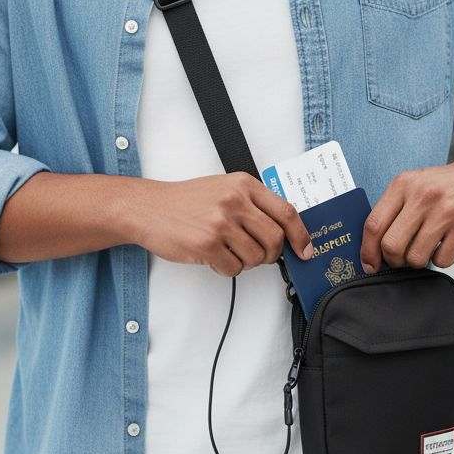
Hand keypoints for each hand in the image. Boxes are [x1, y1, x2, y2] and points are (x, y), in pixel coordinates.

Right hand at [131, 172, 313, 277]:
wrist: (148, 208)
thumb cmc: (185, 201)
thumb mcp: (223, 188)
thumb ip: (252, 203)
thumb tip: (283, 230)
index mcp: (244, 184)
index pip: (286, 211)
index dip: (301, 235)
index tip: (305, 249)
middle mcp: (235, 201)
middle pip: (275, 238)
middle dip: (271, 254)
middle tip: (259, 255)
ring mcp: (221, 223)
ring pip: (256, 257)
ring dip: (246, 262)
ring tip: (229, 252)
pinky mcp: (207, 244)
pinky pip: (234, 268)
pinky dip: (227, 268)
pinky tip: (214, 257)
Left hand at [359, 155, 453, 272]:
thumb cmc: (447, 185)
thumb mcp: (415, 184)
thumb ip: (393, 209)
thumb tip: (372, 245)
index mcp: (404, 184)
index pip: (374, 224)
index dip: (367, 250)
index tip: (369, 263)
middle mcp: (423, 196)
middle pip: (391, 245)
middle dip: (392, 260)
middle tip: (399, 259)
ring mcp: (446, 212)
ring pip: (416, 258)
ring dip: (417, 261)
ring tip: (425, 248)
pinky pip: (441, 260)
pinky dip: (441, 259)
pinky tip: (445, 244)